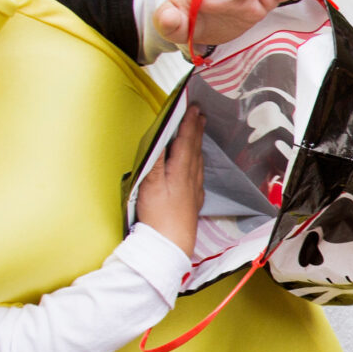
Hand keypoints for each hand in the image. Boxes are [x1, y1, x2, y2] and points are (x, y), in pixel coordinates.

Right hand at [137, 104, 206, 254]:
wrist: (171, 244)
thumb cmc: (159, 215)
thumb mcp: (151, 184)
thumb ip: (156, 160)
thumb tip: (161, 139)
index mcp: (180, 170)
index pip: (186, 140)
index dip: (190, 123)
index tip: (193, 107)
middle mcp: (191, 177)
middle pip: (195, 148)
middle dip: (197, 130)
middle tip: (200, 115)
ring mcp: (194, 190)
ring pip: (198, 160)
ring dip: (198, 144)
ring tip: (200, 132)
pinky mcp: (193, 201)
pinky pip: (198, 174)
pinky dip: (198, 162)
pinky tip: (196, 165)